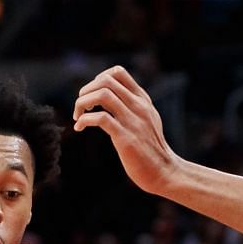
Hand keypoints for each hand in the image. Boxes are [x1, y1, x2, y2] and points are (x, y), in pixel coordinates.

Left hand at [73, 66, 180, 195]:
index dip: (98, 79)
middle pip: (106, 80)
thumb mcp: (147, 120)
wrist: (164, 171)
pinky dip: (84, 120)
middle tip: (80, 107)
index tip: (92, 95)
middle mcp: (138, 106)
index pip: (118, 72)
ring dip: (82, 102)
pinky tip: (80, 127)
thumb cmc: (152, 149)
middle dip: (86, 90)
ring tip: (78, 115)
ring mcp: (133, 120)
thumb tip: (113, 99)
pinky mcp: (126, 138)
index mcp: (142, 100)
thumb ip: (133, 107)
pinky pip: (101, 118)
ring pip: (102, 95)